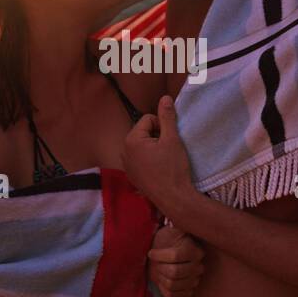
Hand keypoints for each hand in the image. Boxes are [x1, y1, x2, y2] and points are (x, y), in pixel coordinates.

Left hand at [122, 95, 193, 216]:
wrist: (174, 198)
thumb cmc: (173, 167)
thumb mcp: (172, 139)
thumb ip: (167, 117)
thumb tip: (165, 97)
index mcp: (131, 140)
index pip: (148, 119)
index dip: (163, 126)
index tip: (170, 140)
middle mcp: (124, 151)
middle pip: (143, 132)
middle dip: (157, 137)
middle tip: (168, 150)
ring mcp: (126, 165)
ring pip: (142, 146)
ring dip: (153, 148)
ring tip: (164, 160)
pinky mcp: (132, 176)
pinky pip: (140, 159)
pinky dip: (149, 160)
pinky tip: (159, 170)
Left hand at [147, 222, 204, 296]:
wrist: (166, 254)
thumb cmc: (166, 240)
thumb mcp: (170, 229)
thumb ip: (176, 221)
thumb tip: (176, 210)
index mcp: (195, 249)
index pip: (176, 256)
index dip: (160, 255)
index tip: (151, 252)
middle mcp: (198, 266)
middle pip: (174, 272)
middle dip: (160, 268)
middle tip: (154, 263)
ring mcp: (194, 280)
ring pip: (172, 284)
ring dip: (160, 278)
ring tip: (158, 270)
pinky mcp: (188, 291)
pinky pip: (173, 295)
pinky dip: (163, 288)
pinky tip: (162, 280)